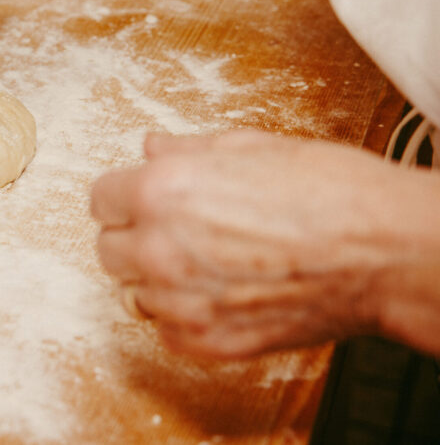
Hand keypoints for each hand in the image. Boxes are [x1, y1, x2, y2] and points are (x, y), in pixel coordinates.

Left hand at [91, 130, 439, 358]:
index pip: (100, 199)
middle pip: (108, 248)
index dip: (124, 196)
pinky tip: (221, 292)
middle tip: (173, 230)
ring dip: (157, 278)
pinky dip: (185, 314)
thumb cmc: (331, 192)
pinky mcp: (206, 340)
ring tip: (207, 261)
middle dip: (134, 236)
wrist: (387, 252)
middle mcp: (159, 247)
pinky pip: (166, 328)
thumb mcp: (250, 146)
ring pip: (134, 291)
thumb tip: (150, 146)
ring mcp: (181, 300)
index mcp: (162, 191)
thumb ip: (187, 150)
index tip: (140, 199)